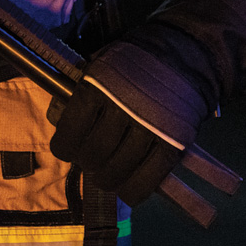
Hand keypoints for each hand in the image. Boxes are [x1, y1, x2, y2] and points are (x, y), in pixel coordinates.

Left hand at [51, 0, 245, 205]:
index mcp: (98, 84)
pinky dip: (135, 190)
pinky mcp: (175, 142)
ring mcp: (151, 126)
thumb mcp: (101, 64)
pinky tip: (128, 191)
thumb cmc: (135, 61)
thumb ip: (81, 91)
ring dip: (107, 179)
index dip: (64, 147)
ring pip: (119, 168)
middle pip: (94, 152)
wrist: (187, 53)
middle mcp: (122, 106)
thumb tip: (58, 118)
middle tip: (90, 162)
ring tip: (105, 177)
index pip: (71, 129)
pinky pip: (150, 177)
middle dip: (87, 163)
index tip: (65, 150)